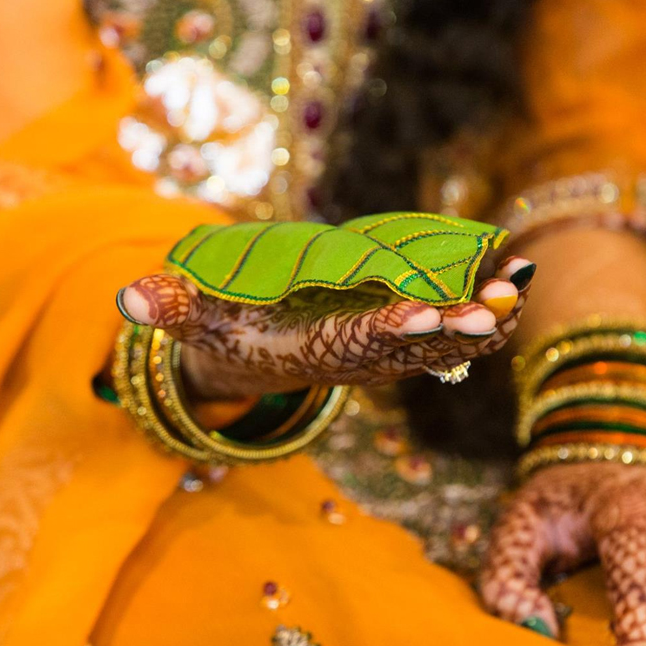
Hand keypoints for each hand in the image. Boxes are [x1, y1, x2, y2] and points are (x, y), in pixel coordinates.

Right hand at [117, 256, 535, 398]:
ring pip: (443, 341)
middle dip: (456, 328)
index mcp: (313, 349)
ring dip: (482, 318)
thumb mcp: (193, 320)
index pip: (356, 341)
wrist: (251, 363)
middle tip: (498, 306)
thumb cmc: (222, 332)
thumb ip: (168, 307)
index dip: (392, 331)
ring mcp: (383, 353)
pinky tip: (517, 282)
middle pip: (414, 345)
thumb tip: (125, 296)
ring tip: (520, 286)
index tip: (428, 316)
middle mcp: (356, 358)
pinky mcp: (398, 342)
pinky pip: (449, 331)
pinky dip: (483, 311)